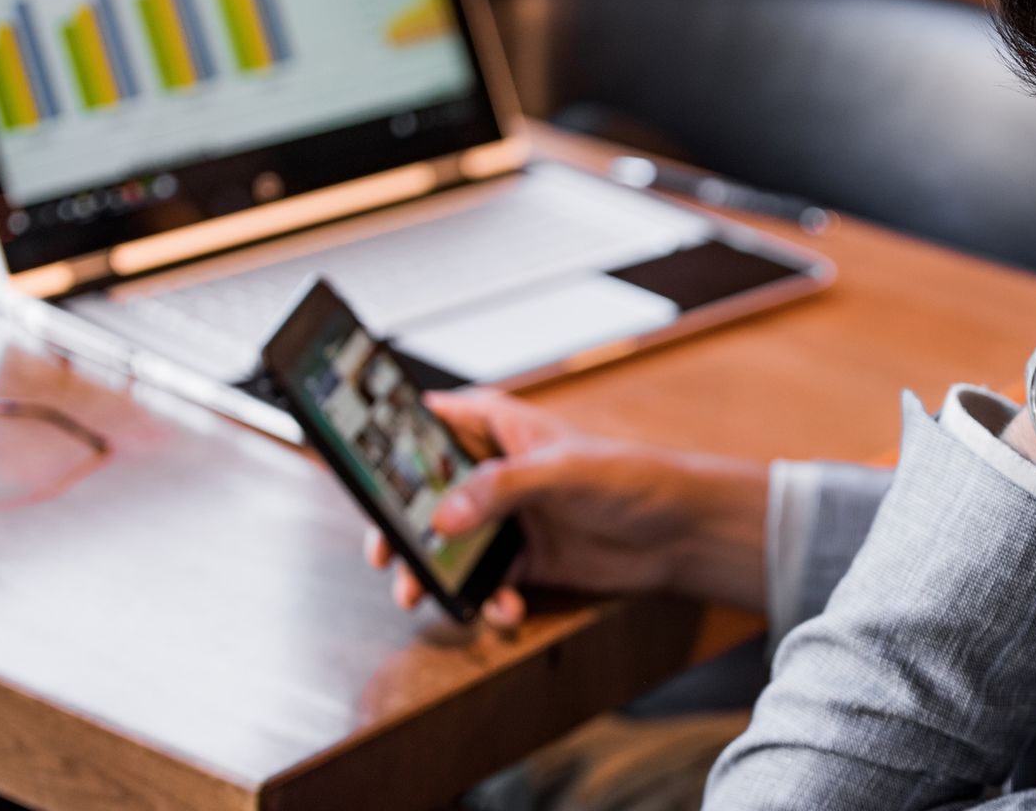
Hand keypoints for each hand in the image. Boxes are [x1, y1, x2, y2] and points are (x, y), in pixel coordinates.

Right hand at [363, 390, 768, 629]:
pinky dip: (487, 600)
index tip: (352, 470)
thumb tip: (441, 518)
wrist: (683, 533)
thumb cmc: (632, 477)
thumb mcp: (563, 472)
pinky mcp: (524, 559)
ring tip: (423, 600)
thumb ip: (500, 488)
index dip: (386, 442)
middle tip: (384, 557)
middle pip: (424, 495)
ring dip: (435, 575)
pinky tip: (505, 611)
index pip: (428, 423)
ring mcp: (507, 517)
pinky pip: (486, 583)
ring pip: (447, 546)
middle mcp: (494, 472)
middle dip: (400, 529)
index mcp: (499, 428)